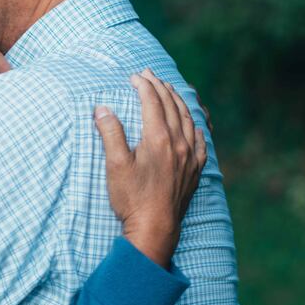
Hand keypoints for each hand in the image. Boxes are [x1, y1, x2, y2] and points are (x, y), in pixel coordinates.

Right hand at [93, 69, 206, 268]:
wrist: (155, 229)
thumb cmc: (132, 198)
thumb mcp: (115, 165)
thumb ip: (110, 133)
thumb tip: (102, 109)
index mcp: (158, 139)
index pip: (152, 102)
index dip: (143, 86)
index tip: (134, 76)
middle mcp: (179, 144)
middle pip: (172, 106)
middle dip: (160, 87)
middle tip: (149, 75)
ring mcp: (190, 157)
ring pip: (188, 120)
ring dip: (178, 101)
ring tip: (170, 90)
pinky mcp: (195, 171)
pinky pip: (202, 142)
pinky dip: (196, 127)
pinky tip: (194, 125)